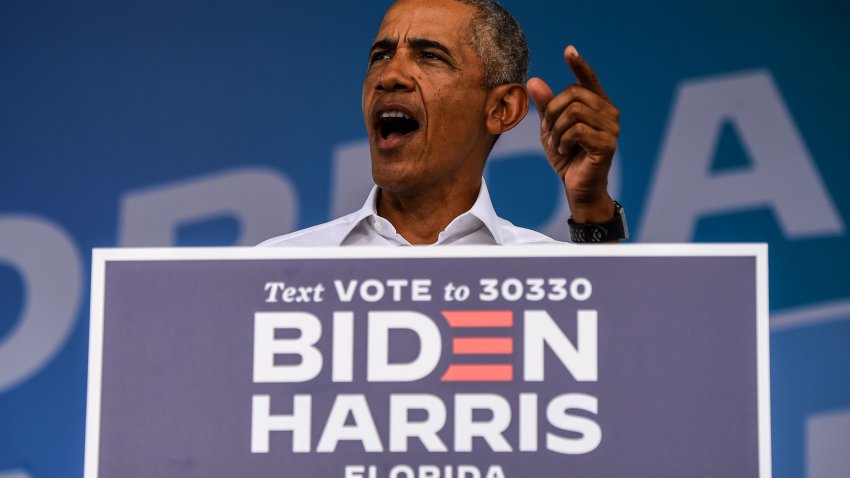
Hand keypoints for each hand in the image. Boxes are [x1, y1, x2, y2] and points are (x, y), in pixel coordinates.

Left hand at [527, 45, 619, 222]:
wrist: (577, 187)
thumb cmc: (567, 156)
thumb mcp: (551, 128)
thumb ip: (545, 106)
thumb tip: (534, 81)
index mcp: (597, 105)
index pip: (589, 79)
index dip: (579, 64)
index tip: (568, 50)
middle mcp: (609, 112)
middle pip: (574, 93)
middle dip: (553, 111)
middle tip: (549, 130)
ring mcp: (611, 128)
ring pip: (575, 111)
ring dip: (557, 129)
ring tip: (557, 143)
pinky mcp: (607, 143)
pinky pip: (577, 130)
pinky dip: (563, 141)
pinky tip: (564, 151)